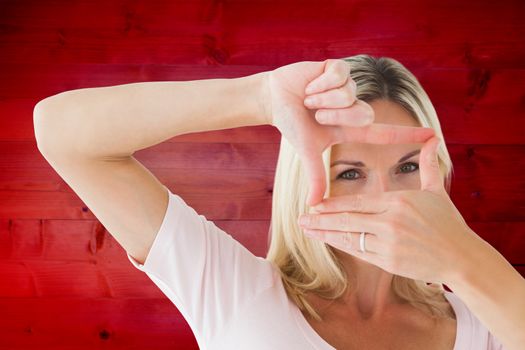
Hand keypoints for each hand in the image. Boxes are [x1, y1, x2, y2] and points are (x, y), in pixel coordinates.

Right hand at [263, 58, 435, 205]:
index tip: (433, 136)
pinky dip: (319, 84)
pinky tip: (309, 84)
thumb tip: (312, 206)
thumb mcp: (307, 150)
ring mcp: (348, 87)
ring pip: (349, 95)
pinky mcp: (338, 68)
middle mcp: (354, 106)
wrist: (274, 99)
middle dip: (334, 116)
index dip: (408, 135)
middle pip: (362, 114)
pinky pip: (338, 76)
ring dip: (322, 99)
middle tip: (315, 114)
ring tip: (309, 99)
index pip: (385, 133)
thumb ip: (315, 176)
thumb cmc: (292, 124)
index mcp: (351, 128)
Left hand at [297, 135, 480, 284]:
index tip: (315, 204)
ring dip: (324, 234)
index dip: (333, 204)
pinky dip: (341, 246)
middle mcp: (390, 222)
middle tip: (301, 217)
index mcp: (398, 202)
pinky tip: (327, 242)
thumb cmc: (449, 224)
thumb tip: (433, 139)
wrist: (462, 258)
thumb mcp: (437, 191)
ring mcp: (388, 243)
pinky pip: (359, 252)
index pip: (358, 202)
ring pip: (349, 237)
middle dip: (321, 219)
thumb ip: (428, 166)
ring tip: (306, 230)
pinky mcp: (388, 262)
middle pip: (347, 219)